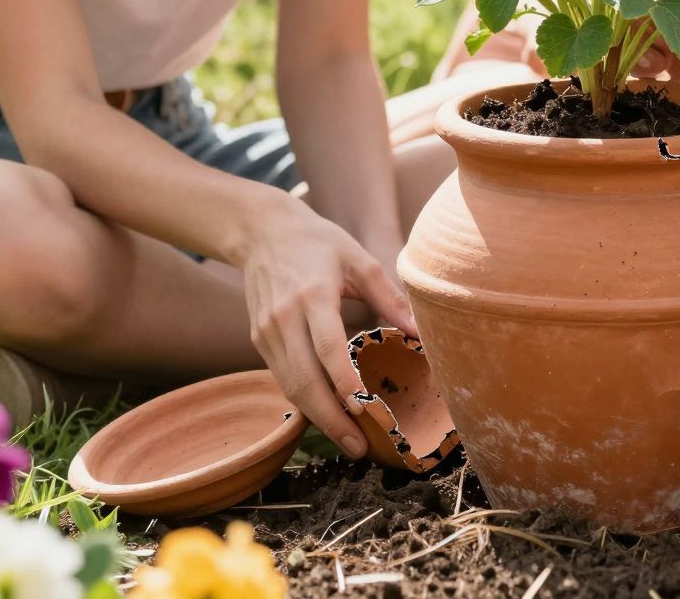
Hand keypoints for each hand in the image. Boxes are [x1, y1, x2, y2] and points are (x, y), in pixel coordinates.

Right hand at [240, 199, 419, 456]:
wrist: (262, 233)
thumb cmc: (319, 242)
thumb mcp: (359, 259)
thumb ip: (388, 296)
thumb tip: (420, 333)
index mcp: (311, 295)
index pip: (325, 346)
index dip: (343, 381)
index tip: (363, 408)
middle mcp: (283, 318)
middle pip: (303, 379)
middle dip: (330, 419)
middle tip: (359, 447)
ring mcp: (266, 332)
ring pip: (290, 386)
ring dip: (317, 418)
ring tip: (349, 442)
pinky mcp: (259, 340)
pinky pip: (282, 377)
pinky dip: (305, 400)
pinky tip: (328, 415)